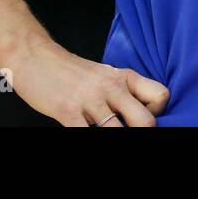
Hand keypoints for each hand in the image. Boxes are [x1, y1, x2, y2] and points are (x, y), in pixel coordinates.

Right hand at [4, 36, 169, 126]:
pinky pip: (87, 136)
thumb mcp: (106, 75)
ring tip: (107, 133)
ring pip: (118, 132)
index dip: (156, 113)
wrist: (36, 57)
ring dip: (117, 138)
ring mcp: (90, 100)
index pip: (161, 96)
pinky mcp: (68, 111)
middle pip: (146, 121)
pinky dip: (90, 140)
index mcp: (125, 77)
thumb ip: (124, 92)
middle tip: (129, 133)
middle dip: (142, 134)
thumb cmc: (73, 72)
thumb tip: (140, 115)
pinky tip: (87, 134)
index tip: (140, 118)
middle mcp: (112, 87)